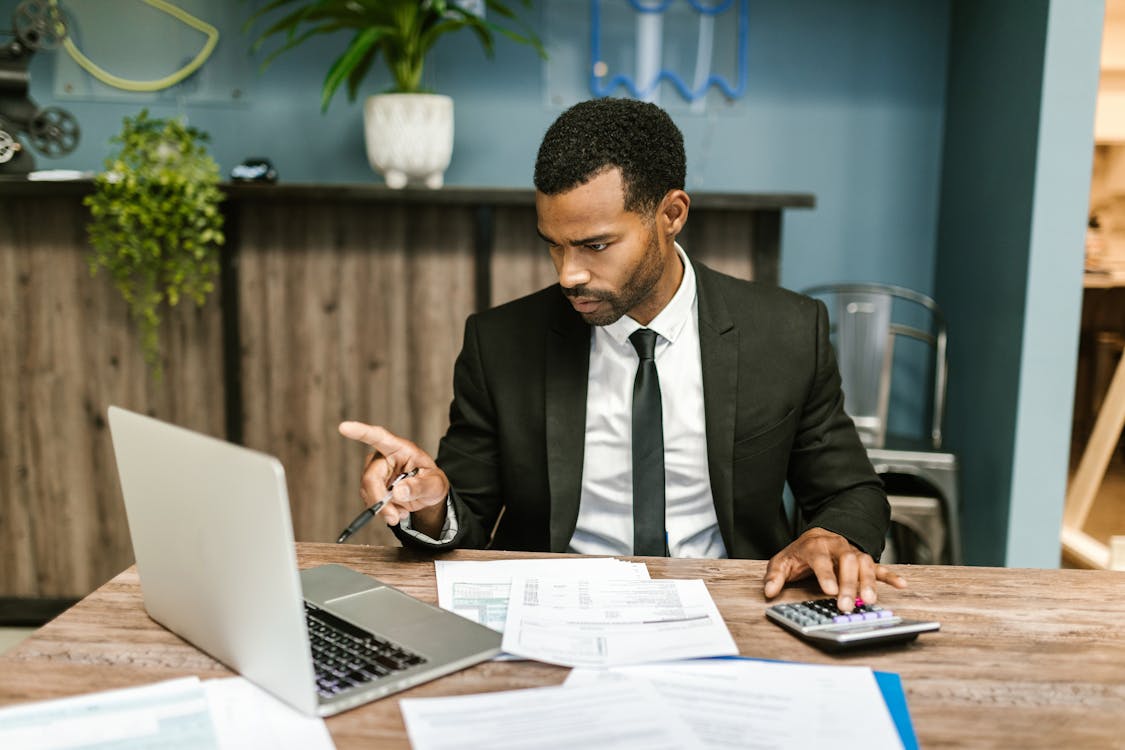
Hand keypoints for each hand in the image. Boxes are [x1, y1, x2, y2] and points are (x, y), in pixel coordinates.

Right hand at [338, 421, 449, 534]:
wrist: (428, 494)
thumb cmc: (432, 483)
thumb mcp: (435, 485)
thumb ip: (419, 487)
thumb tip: (398, 492)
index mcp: (400, 448)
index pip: (378, 437)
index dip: (360, 432)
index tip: (344, 427)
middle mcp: (383, 457)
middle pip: (370, 477)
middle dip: (379, 500)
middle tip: (394, 518)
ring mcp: (375, 472)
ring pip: (367, 492)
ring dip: (383, 508)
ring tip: (401, 512)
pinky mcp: (372, 486)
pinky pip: (369, 501)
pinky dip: (382, 511)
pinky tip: (396, 510)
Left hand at [762, 527, 906, 611]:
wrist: (819, 536)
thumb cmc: (801, 553)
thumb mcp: (782, 562)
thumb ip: (775, 577)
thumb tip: (769, 592)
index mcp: (816, 546)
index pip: (821, 559)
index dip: (826, 575)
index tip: (829, 591)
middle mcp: (837, 547)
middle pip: (847, 562)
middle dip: (848, 583)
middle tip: (847, 604)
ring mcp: (853, 553)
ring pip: (865, 563)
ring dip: (868, 582)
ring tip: (870, 600)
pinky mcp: (864, 561)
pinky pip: (879, 567)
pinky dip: (890, 575)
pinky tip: (901, 584)